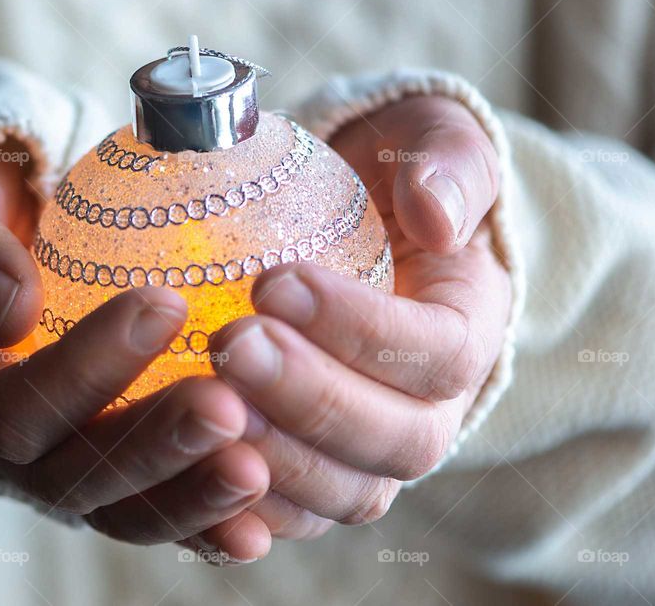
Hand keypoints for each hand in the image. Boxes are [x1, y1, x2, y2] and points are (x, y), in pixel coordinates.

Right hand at [0, 148, 267, 549]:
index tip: (164, 304)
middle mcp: (15, 452)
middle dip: (153, 445)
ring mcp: (71, 473)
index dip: (86, 367)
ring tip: (255, 472)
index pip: (16, 405)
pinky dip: (207, 529)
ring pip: (122, 510)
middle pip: (75, 475)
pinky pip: (159, 517)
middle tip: (226, 408)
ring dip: (188, 498)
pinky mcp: (120, 484)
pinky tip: (258, 530)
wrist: (14, 264)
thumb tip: (12, 312)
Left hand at [200, 96, 510, 551]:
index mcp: (469, 331)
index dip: (362, 329)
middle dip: (311, 398)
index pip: (438, 352)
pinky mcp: (321, 473)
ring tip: (203, 397)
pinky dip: (243, 504)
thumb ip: (446, 165)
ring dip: (275, 454)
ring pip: (346, 490)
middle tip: (231, 343)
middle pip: (397, 439)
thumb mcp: (429, 143)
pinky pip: (293, 511)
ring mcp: (375, 452)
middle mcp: (434, 408)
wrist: (363, 228)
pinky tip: (185, 458)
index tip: (275, 282)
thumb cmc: (390, 178)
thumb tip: (435, 212)